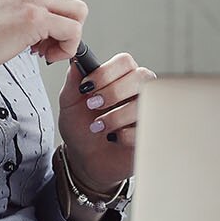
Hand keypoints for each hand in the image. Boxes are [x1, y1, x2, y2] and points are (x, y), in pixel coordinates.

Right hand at [0, 0, 87, 75]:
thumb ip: (18, 3)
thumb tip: (45, 20)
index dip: (56, 15)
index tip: (40, 34)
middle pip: (72, 1)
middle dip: (64, 26)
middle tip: (43, 46)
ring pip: (78, 14)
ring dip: (68, 38)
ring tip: (44, 52)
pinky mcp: (35, 19)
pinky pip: (73, 32)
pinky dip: (67, 48)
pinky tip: (45, 57)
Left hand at [58, 52, 155, 192]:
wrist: (85, 159)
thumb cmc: (80, 127)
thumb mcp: (69, 104)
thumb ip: (72, 82)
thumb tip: (76, 62)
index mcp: (119, 77)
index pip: (124, 61)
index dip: (106, 72)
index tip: (87, 86)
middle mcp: (137, 90)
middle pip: (141, 76)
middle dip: (115, 91)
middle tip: (93, 105)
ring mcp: (146, 111)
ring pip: (145, 102)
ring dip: (116, 115)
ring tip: (98, 127)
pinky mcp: (150, 132)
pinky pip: (146, 127)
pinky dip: (125, 134)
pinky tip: (114, 138)